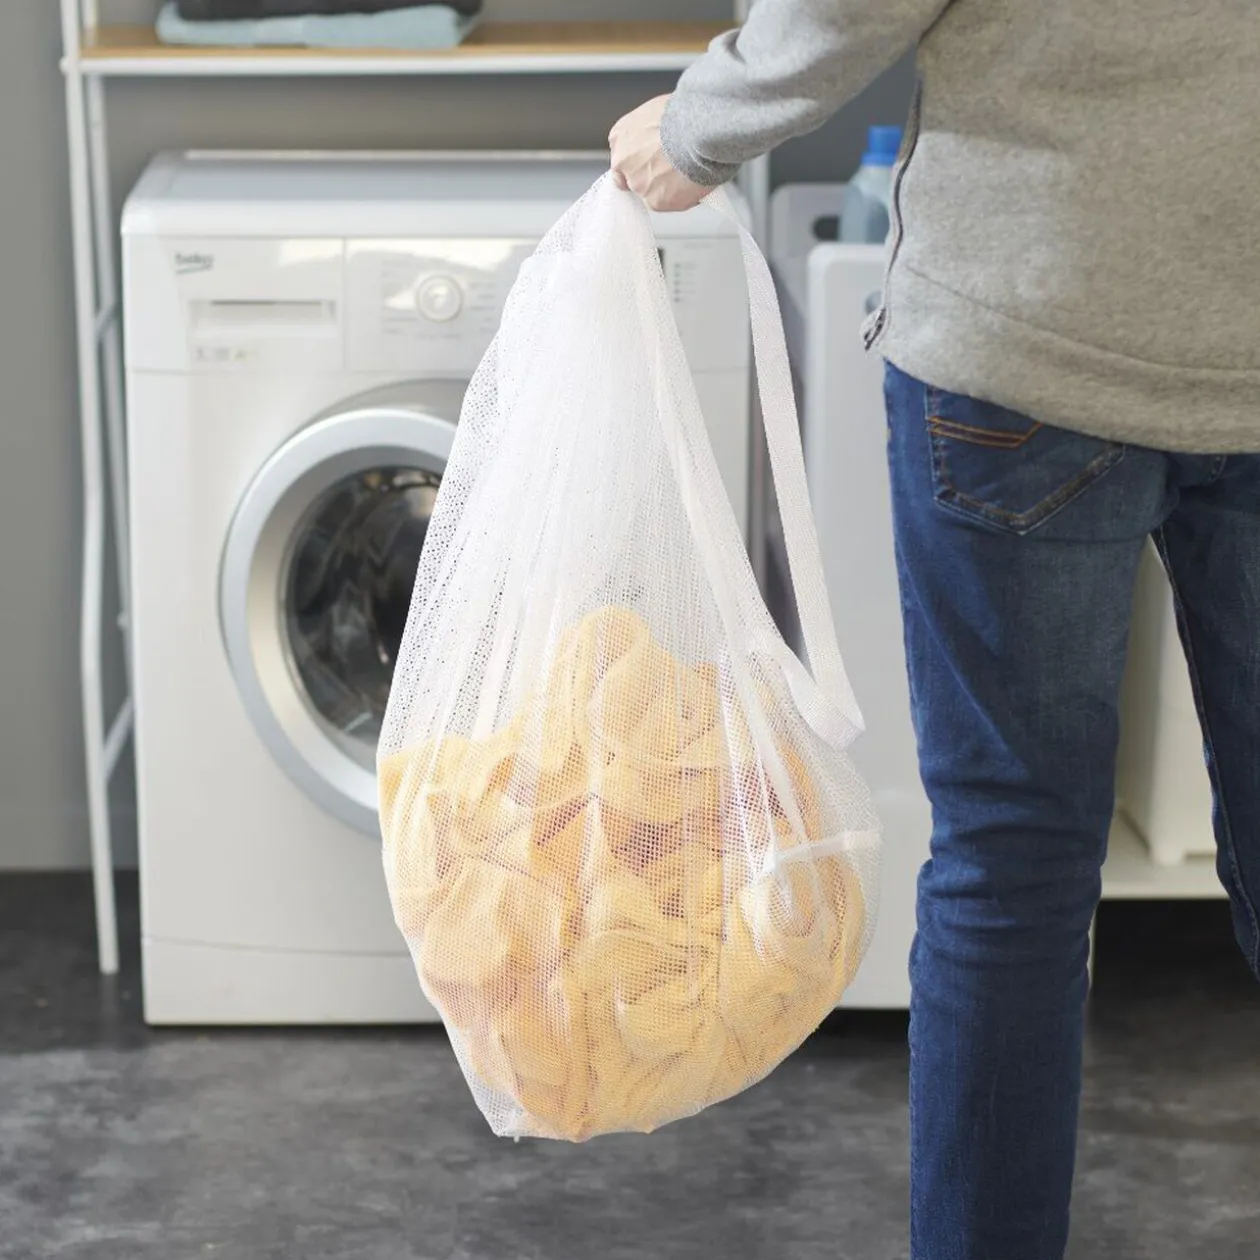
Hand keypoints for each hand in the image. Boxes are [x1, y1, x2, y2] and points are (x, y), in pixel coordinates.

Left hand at [609, 95, 709, 212]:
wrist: (699, 132)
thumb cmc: (684, 115)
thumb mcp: (657, 110)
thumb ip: (650, 129)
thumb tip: (661, 135)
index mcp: (621, 136)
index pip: (624, 157)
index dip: (641, 160)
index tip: (654, 159)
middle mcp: (624, 163)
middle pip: (634, 177)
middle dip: (652, 174)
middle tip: (674, 166)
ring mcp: (638, 184)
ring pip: (652, 192)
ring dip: (668, 186)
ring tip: (688, 172)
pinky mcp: (656, 202)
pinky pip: (670, 203)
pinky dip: (682, 196)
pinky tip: (693, 181)